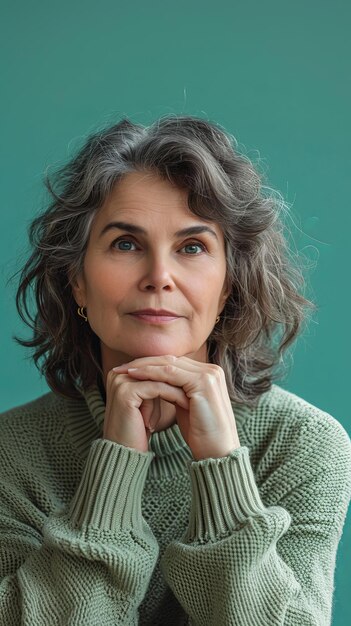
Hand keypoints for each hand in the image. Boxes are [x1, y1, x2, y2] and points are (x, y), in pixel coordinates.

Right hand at [104, 359, 189, 453]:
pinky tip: (188, 404)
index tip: (194, 382)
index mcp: (121, 373)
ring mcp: (121, 382)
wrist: (124, 454)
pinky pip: (158, 389)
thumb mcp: (147, 404)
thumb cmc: (138, 431)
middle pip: (157, 369)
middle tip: (200, 386)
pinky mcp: (127, 393)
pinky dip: (174, 396)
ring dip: (180, 387)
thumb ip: (155, 386)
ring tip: (196, 396)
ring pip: (159, 378)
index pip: (154, 366)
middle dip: (179, 378)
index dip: (175, 374)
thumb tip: (177, 375)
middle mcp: (118, 374)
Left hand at [107, 355, 239, 460]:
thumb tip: (156, 382)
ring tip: (124, 370)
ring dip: (143, 366)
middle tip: (121, 367)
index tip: (129, 370)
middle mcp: (212, 370)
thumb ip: (176, 391)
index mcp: (210, 374)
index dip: (151, 364)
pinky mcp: (203, 383)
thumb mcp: (186, 406)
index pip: (175, 363)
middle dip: (144, 362)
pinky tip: (134, 376)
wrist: (217, 452)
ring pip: (169, 364)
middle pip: (171, 360)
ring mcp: (209, 375)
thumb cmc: (202, 434)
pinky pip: (170, 373)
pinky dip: (150, 373)